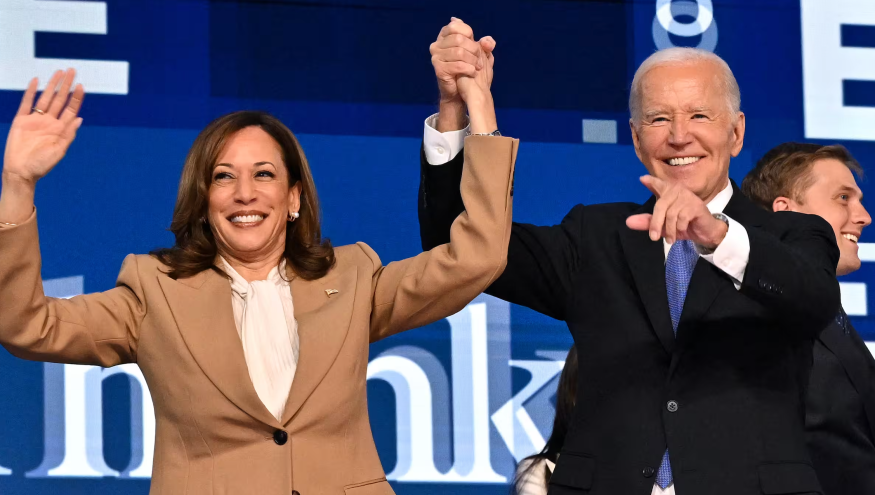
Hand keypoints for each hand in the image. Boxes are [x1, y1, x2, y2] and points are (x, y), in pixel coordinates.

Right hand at [2, 69, 84, 187]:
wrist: (21, 172)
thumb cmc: (41, 165)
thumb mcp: (59, 151)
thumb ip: (68, 134)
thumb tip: (79, 119)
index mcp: (60, 129)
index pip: (70, 109)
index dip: (76, 97)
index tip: (81, 86)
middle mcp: (49, 122)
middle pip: (59, 99)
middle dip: (66, 85)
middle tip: (72, 70)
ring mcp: (35, 120)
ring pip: (45, 98)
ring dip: (52, 85)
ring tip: (58, 72)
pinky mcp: (21, 121)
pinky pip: (26, 103)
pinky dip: (31, 92)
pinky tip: (36, 81)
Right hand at [430, 18, 495, 130]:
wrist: (460, 92)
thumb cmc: (468, 70)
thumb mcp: (480, 54)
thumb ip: (485, 45)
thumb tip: (487, 41)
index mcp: (444, 36)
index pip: (455, 26)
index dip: (469, 34)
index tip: (476, 45)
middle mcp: (437, 44)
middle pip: (459, 39)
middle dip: (474, 49)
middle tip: (479, 60)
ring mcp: (436, 57)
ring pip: (459, 52)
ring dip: (472, 60)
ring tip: (477, 67)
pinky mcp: (439, 69)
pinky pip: (458, 65)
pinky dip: (469, 69)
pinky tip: (472, 73)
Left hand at [626, 175, 727, 247]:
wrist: (705, 233)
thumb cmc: (683, 225)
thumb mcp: (663, 226)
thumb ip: (647, 223)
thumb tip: (628, 222)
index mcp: (669, 192)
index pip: (658, 185)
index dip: (651, 182)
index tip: (643, 179)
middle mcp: (678, 191)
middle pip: (660, 205)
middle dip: (656, 223)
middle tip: (654, 238)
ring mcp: (688, 197)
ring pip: (671, 214)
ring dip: (669, 230)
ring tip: (670, 239)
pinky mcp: (696, 206)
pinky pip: (682, 218)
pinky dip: (679, 228)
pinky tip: (681, 232)